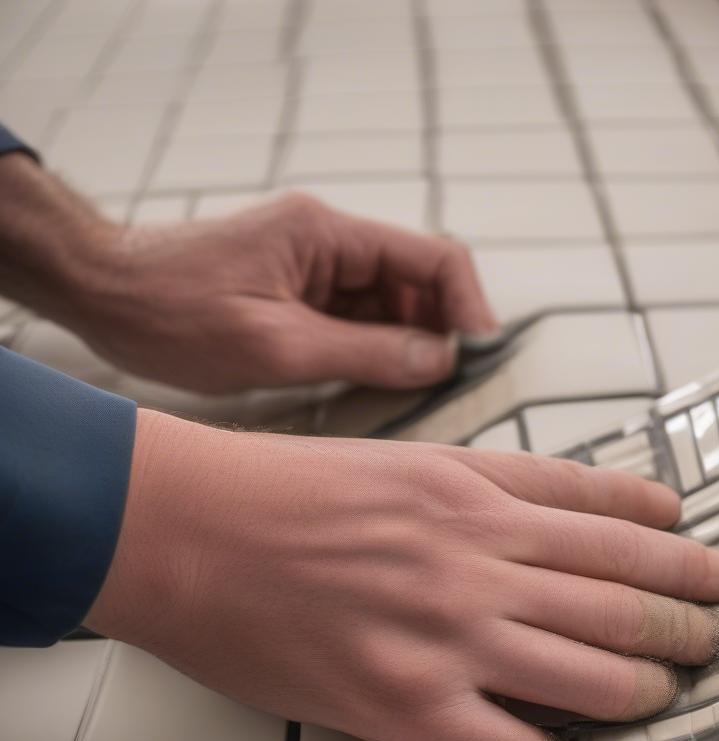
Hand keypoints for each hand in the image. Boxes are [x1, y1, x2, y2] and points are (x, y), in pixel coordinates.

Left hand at [77, 195, 495, 392]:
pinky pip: (357, 320)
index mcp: (327, 234)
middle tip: (449, 386)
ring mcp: (315, 267)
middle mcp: (328, 242)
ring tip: (412, 394)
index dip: (468, 304)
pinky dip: (375, 351)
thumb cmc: (173, 313)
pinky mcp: (299, 292)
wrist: (103, 297)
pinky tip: (374, 385)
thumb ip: (366, 353)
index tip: (480, 354)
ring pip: (390, 305)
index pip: (431, 257)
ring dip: (408, 346)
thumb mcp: (276, 346)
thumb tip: (441, 360)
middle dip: (440, 331)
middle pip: (417, 282)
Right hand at [87, 410, 718, 740]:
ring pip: (594, 673)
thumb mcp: (405, 458)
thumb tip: (568, 508)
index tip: (706, 557)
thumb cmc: (286, 489)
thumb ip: (493, 483)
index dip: (674, 542)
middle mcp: (480, 561)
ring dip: (648, 686)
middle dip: (688, 616)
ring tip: (673, 687)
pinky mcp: (405, 704)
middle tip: (716, 626)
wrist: (187, 527)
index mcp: (479, 495)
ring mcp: (449, 635)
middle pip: (623, 594)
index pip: (610, 518)